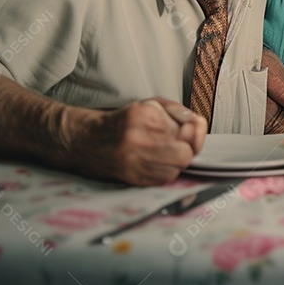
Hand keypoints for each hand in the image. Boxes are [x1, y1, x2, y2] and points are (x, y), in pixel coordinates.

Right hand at [67, 98, 206, 185]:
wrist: (85, 141)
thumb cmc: (122, 121)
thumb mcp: (151, 105)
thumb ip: (178, 112)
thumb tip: (198, 124)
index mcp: (144, 116)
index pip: (187, 132)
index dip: (195, 134)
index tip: (192, 130)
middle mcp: (137, 139)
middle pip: (184, 155)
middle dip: (187, 149)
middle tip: (180, 144)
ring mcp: (133, 161)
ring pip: (176, 170)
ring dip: (177, 162)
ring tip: (166, 153)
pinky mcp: (131, 178)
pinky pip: (163, 179)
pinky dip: (166, 172)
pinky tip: (157, 162)